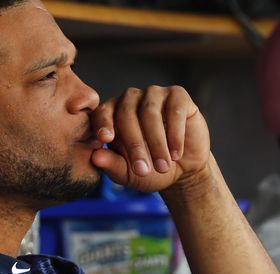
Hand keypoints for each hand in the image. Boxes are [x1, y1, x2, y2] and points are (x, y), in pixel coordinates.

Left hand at [89, 85, 210, 194]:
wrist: (184, 169)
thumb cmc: (150, 170)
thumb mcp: (129, 173)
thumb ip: (112, 165)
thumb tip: (95, 157)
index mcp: (112, 113)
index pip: (102, 113)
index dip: (103, 124)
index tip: (106, 140)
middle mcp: (130, 99)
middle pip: (126, 114)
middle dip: (134, 145)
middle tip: (142, 170)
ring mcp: (154, 94)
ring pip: (150, 113)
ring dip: (156, 143)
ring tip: (163, 167)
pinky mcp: (177, 95)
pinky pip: (174, 111)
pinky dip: (175, 134)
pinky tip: (176, 154)